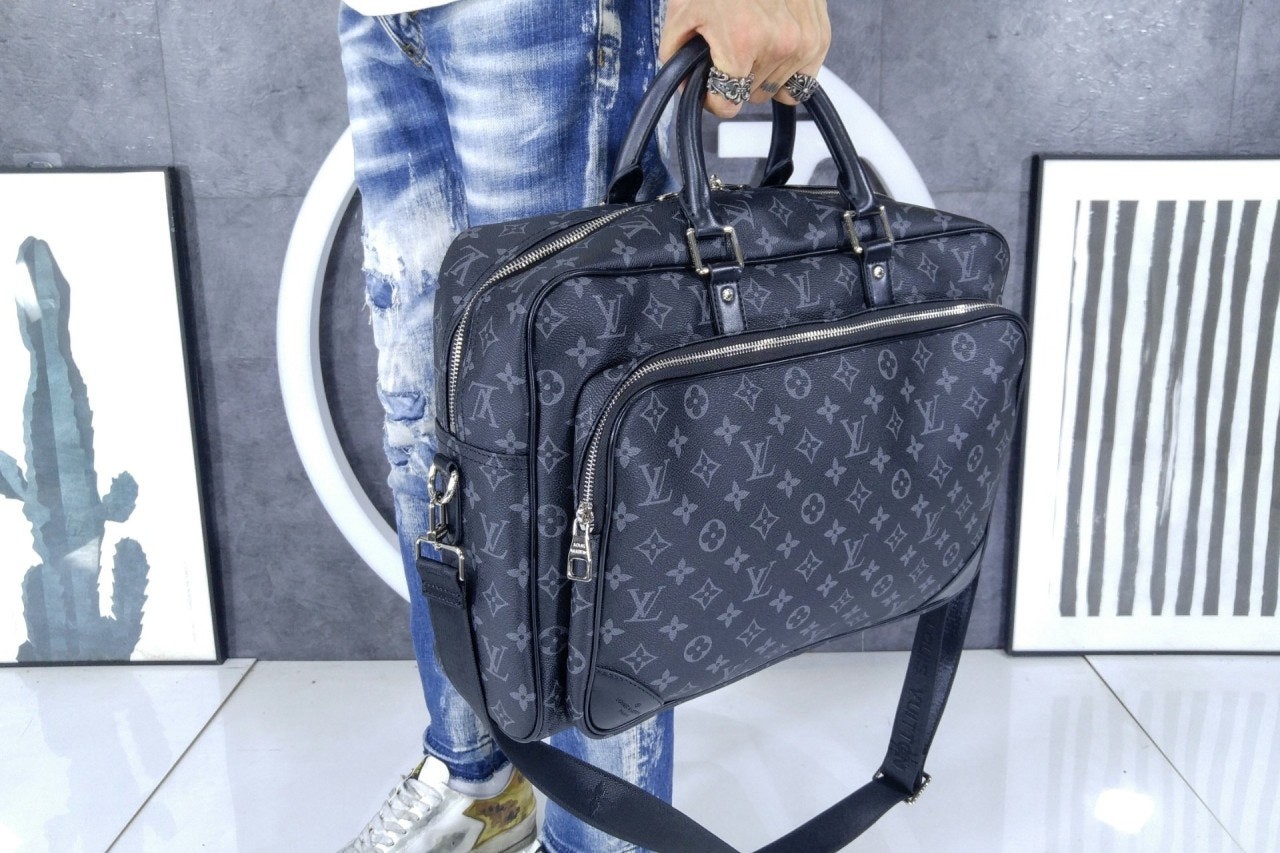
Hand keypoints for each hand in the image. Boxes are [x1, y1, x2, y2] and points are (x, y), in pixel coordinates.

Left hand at [658, 0, 830, 117]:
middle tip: (730, 49)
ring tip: (752, 41)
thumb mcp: (682, 13)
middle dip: (736, 79)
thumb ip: (677, 58)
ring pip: (775, 90)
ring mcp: (804, 42)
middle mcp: (778, 45)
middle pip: (750, 96)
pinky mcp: (820, 38)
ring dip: (762, 74)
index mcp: (742, 42)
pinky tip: (773, 48)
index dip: (711, 96)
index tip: (709, 83)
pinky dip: (786, 70)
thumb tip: (688, 88)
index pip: (727, 103)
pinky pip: (803, 81)